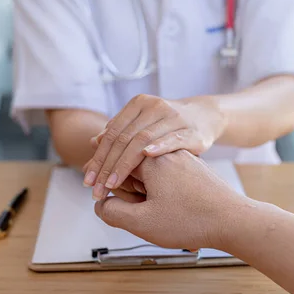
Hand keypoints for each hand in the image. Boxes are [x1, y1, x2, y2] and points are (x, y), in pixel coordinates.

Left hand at [82, 94, 225, 200]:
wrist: (205, 117)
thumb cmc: (168, 126)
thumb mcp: (143, 125)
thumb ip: (120, 133)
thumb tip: (92, 142)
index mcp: (139, 104)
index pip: (112, 133)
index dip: (98, 157)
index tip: (88, 181)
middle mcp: (155, 107)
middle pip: (124, 138)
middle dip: (107, 166)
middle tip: (96, 189)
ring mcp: (174, 117)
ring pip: (143, 139)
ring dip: (125, 165)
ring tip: (112, 185)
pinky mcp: (191, 131)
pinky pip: (173, 139)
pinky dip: (159, 147)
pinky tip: (146, 157)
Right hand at [94, 150, 250, 249]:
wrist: (235, 221)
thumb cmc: (192, 221)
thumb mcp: (142, 222)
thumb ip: (112, 211)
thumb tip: (100, 203)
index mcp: (152, 159)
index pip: (115, 162)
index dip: (108, 184)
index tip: (108, 201)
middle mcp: (167, 152)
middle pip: (131, 164)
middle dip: (127, 189)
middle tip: (138, 211)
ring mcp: (181, 159)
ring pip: (148, 171)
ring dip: (143, 191)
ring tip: (155, 213)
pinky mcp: (192, 169)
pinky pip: (165, 175)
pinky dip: (158, 189)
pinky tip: (168, 209)